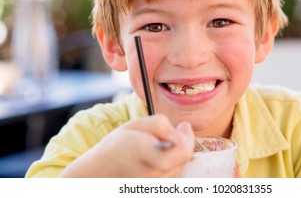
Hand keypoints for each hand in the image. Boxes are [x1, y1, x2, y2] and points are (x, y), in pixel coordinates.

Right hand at [60, 114, 194, 176]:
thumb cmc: (117, 145)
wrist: (100, 172)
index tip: (183, 125)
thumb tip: (182, 131)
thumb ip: (160, 124)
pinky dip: (173, 164)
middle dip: (185, 142)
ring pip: (180, 167)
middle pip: (183, 159)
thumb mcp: (134, 124)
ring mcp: (151, 185)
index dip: (187, 137)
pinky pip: (173, 176)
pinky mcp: (153, 190)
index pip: (180, 150)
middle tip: (178, 131)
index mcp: (141, 150)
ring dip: (178, 154)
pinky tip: (161, 156)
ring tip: (162, 145)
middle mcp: (148, 172)